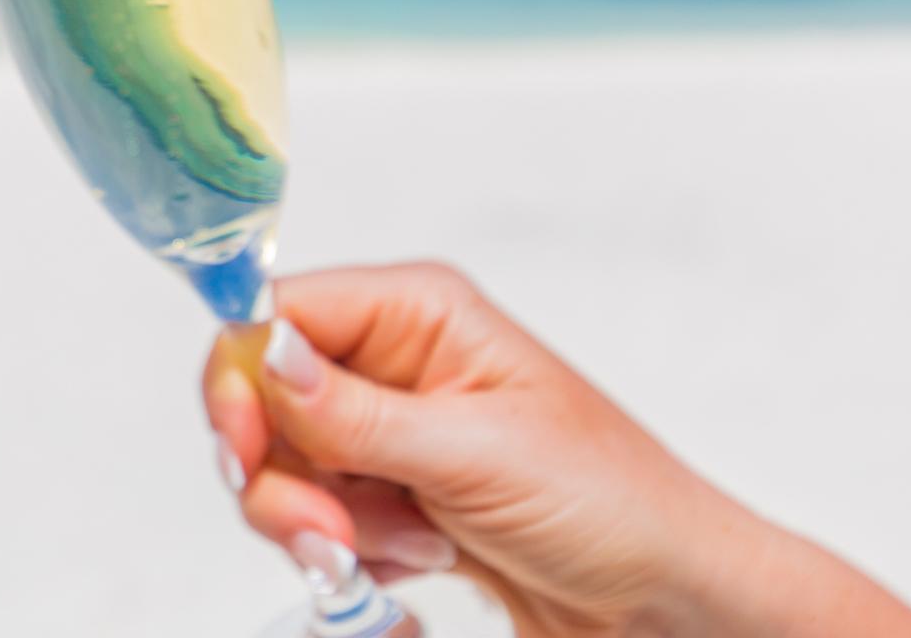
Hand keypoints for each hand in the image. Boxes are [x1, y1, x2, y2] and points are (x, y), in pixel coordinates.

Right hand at [204, 263, 910, 637]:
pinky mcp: (391, 497)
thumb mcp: (472, 454)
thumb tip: (262, 351)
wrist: (667, 599)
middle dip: (285, 476)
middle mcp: (393, 362)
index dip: (243, 379)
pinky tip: (413, 566)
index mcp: (418, 315)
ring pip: (284, 470)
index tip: (245, 451)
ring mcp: (389, 433)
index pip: (276, 312)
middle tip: (332, 532)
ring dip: (322, 525)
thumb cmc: (609, 503)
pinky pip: (318, 520)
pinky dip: (346, 555)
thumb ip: (353, 411)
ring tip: (401, 551)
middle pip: (263, 400)